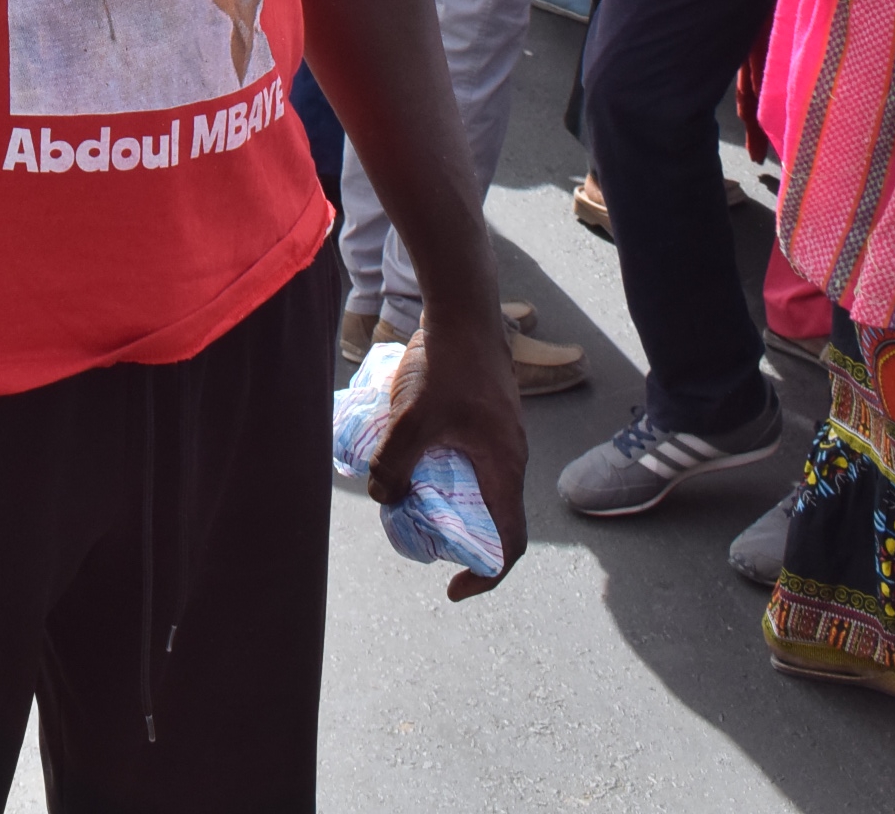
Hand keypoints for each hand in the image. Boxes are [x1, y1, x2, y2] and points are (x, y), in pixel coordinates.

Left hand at [367, 316, 527, 601]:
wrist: (465, 308)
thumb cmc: (447, 364)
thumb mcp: (412, 418)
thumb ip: (395, 463)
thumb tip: (385, 498)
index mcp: (504, 469)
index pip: (509, 543)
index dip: (486, 576)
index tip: (452, 586)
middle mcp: (509, 457)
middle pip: (492, 517)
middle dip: (456, 535)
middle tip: (415, 531)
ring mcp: (499, 435)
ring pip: (477, 484)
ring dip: (445, 497)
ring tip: (405, 489)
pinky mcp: (486, 415)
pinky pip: (470, 457)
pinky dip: (443, 466)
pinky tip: (409, 448)